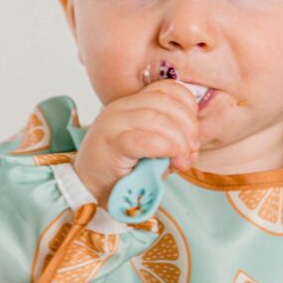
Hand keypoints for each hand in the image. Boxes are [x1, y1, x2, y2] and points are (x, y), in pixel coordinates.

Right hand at [73, 80, 199, 209]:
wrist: (89, 193)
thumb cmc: (123, 174)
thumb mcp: (152, 152)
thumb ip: (171, 139)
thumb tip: (193, 144)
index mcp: (132, 104)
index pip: (169, 89)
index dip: (189, 109)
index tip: (193, 137)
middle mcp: (121, 107)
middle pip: (166, 101)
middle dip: (188, 128)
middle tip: (190, 154)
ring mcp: (113, 123)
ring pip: (158, 118)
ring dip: (179, 142)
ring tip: (182, 163)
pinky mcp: (110, 142)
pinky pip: (144, 139)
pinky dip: (165, 149)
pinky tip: (171, 162)